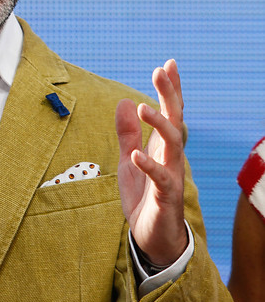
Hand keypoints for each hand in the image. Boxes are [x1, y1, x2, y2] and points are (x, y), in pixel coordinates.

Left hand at [115, 59, 187, 265]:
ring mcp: (172, 176)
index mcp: (162, 147)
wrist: (152, 238)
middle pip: (176, 120)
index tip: (168, 64)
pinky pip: (162, 179)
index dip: (170, 89)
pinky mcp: (166, 197)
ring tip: (144, 107)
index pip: (170, 112)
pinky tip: (137, 155)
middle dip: (170, 95)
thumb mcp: (128, 160)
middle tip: (160, 71)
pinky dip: (149, 166)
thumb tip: (125, 101)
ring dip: (160, 125)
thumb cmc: (144, 197)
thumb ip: (127, 133)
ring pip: (174, 145)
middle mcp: (171, 157)